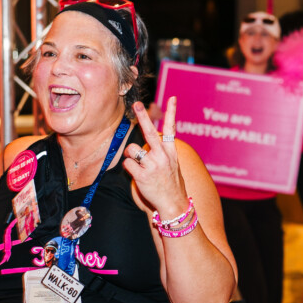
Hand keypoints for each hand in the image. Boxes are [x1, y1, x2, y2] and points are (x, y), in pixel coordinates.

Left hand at [124, 97, 187, 217]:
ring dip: (131, 155)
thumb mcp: (173, 164)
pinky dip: (129, 168)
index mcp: (171, 151)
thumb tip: (151, 138)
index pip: (172, 128)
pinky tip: (137, 174)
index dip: (172, 112)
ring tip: (138, 163)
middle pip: (149, 132)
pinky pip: (127, 164)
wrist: (174, 203)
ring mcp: (152, 165)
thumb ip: (163, 151)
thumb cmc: (172, 183)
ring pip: (132, 149)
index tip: (172, 98)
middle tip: (137, 104)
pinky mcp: (142, 175)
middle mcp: (162, 156)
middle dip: (143, 116)